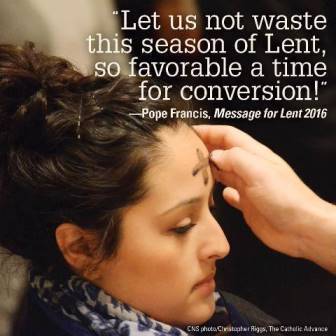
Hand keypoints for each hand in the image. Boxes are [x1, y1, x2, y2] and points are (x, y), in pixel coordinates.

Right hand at [195, 125, 335, 272]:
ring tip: (193, 172)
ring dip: (210, 170)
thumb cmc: (285, 197)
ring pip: (224, 172)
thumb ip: (234, 159)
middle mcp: (250, 168)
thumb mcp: (258, 171)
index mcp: (254, 155)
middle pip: (224, 152)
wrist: (302, 229)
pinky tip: (217, 194)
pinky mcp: (248, 205)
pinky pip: (230, 194)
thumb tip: (213, 156)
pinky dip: (221, 192)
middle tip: (185, 152)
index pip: (227, 135)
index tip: (189, 133)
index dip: (209, 131)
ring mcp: (248, 187)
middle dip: (205, 149)